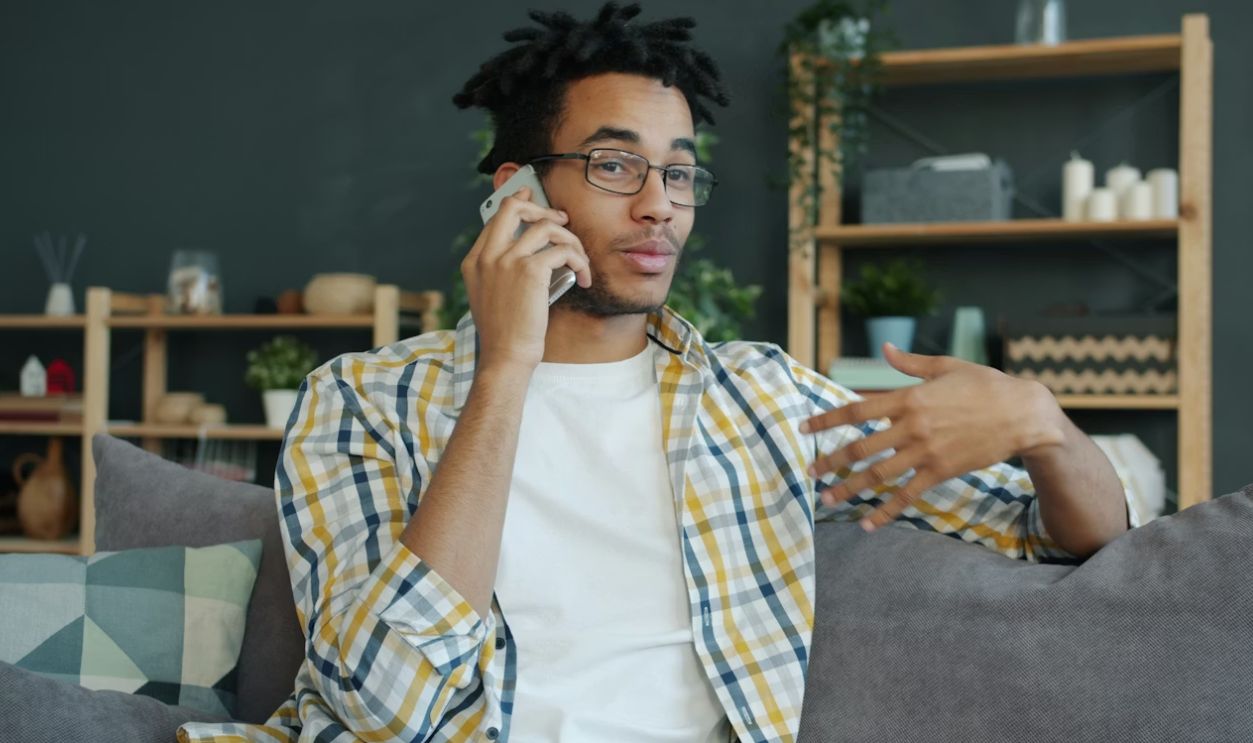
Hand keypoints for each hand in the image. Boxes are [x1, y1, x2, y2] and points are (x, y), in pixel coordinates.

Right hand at [461, 186, 592, 371]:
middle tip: (562, 221)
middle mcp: (487, 256)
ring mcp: (506, 260)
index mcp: (474, 262)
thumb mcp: (491, 298)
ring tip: (579, 260)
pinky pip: (563, 250)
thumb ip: (501, 272)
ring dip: (571, 240)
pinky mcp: (529, 270)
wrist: (505, 356)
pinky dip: (580, 261)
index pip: (496, 219)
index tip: (534, 199)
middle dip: (541, 207)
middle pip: (512, 206)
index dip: (518, 205)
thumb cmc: (504, 334)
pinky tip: (583, 277)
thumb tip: (533, 253)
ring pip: (546, 226)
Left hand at [802, 343, 1065, 531]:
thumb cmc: (986, 385)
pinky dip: (887, 511)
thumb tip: (885, 349)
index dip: (827, 419)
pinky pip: (908, 495)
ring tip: (826, 500)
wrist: (1023, 414)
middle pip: (861, 447)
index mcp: (909, 397)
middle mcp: (912, 426)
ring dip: (849, 488)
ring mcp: (926, 452)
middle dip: (831, 460)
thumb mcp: (946, 366)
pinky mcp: (941, 472)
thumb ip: (911, 363)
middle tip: (808, 472)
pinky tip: (868, 524)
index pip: (857, 410)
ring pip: (878, 474)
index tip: (803, 428)